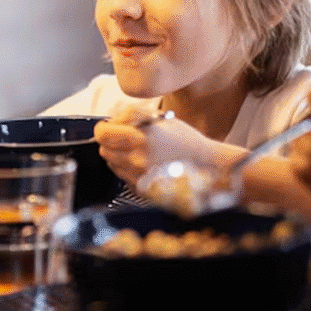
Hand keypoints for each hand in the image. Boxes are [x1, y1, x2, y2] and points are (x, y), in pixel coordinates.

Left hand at [95, 109, 223, 184]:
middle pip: (104, 150)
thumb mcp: (160, 121)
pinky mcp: (142, 190)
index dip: (105, 128)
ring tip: (138, 150)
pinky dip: (128, 169)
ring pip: (112, 164)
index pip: (102, 134)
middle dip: (111, 142)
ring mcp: (139, 177)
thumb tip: (114, 121)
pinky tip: (145, 163)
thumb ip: (132, 120)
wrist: (208, 167)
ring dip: (118, 155)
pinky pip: (123, 177)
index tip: (111, 126)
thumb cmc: (188, 142)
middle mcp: (137, 159)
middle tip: (126, 136)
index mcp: (141, 138)